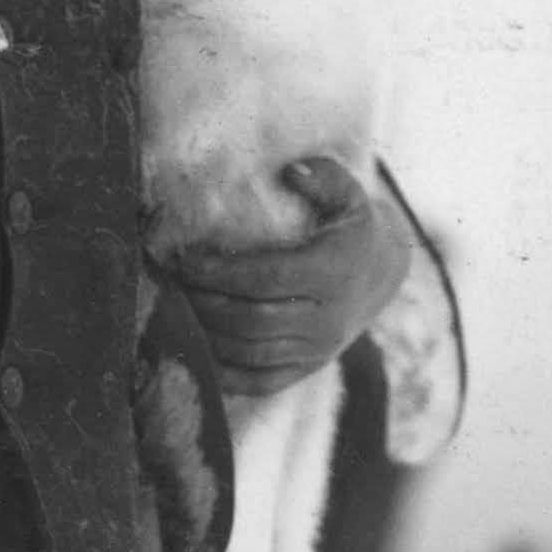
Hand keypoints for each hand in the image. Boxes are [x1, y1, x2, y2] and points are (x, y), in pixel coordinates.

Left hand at [172, 157, 412, 397]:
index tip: (184, 260)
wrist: (382, 275)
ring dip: (207, 334)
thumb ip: (324, 177)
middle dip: (204, 303)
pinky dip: (224, 372)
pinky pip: (260, 381)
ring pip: (251, 352)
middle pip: (252, 320)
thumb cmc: (350, 227)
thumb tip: (291, 171)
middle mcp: (328, 318)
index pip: (267, 278)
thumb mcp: (349, 194)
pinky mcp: (309, 370)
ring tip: (174, 309)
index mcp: (334, 273)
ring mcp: (319, 350)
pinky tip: (195, 348)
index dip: (220, 272)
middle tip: (170, 284)